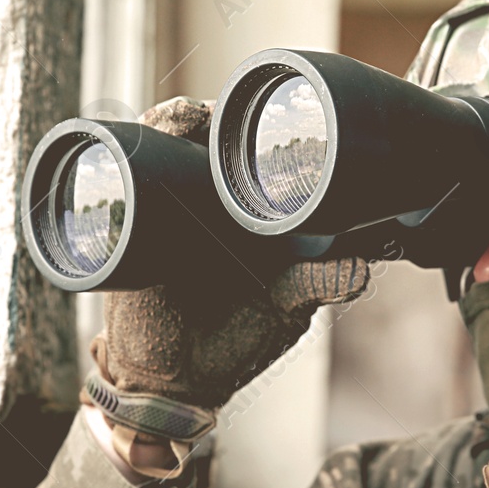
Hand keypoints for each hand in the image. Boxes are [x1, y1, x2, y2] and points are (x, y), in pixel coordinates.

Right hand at [89, 98, 369, 430]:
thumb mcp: (285, 309)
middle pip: (211, 136)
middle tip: (217, 108)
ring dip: (172, 123)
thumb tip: (360, 269)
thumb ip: (318, 283)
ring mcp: (174, 206)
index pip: (262, 153)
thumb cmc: (234, 343)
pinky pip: (128, 177)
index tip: (276, 115)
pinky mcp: (135, 222)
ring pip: (169, 145)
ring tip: (180, 118)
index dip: (267, 127)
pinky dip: (130, 150)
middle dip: (214, 113)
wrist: (171, 380)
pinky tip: (139, 137)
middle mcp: (214, 200)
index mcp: (255, 210)